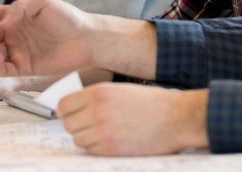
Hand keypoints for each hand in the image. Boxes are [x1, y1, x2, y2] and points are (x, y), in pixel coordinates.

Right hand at [0, 0, 96, 76]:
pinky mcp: (24, 67)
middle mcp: (13, 34)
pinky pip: (3, 68)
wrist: (87, 38)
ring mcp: (17, 51)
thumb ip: (20, 7)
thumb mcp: (42, 2)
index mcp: (15, 16)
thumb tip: (3, 17)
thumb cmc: (68, 17)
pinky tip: (0, 55)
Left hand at [59, 84, 208, 155]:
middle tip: (91, 124)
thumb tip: (76, 108)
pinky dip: (99, 148)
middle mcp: (98, 111)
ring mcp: (104, 132)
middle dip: (77, 125)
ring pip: (79, 140)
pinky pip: (92, 151)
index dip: (66, 111)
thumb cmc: (153, 103)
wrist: (177, 118)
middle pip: (69, 125)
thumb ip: (96, 97)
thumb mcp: (121, 90)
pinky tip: (114, 140)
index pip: (64, 106)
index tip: (71, 114)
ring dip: (89, 138)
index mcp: (99, 93)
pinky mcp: (112, 149)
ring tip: (107, 131)